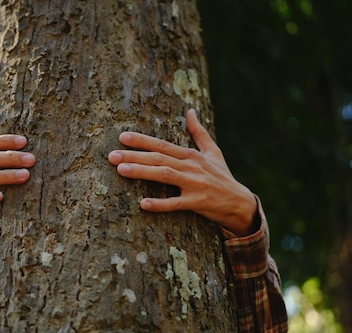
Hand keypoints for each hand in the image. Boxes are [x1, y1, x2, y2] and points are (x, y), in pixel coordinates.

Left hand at [108, 109, 257, 235]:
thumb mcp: (213, 152)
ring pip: (165, 176)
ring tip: (121, 170)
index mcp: (192, 155)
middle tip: (111, 156)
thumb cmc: (222, 177)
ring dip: (142, 172)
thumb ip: (199, 132)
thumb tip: (190, 110)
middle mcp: (192, 167)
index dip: (142, 141)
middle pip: (159, 158)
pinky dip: (161, 204)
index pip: (162, 145)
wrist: (240, 203)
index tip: (122, 137)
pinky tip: (143, 204)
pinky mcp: (199, 203)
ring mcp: (195, 184)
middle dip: (134, 156)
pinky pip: (177, 203)